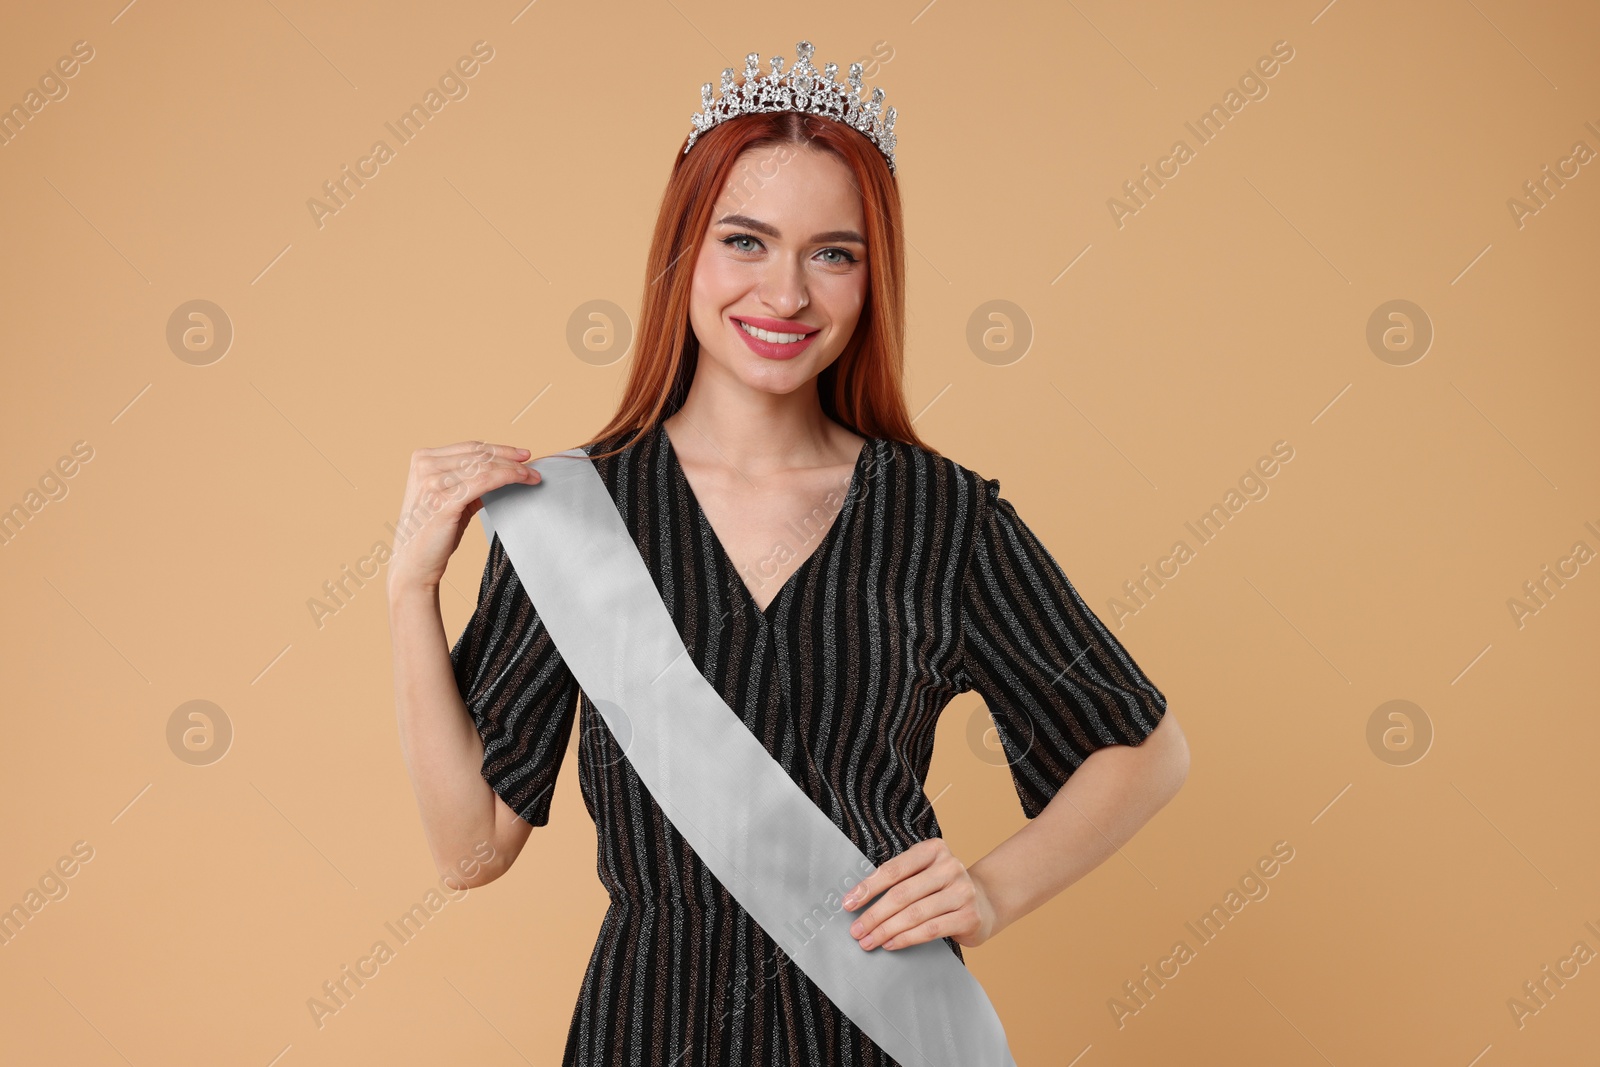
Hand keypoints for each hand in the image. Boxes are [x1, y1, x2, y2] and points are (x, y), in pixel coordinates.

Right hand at [386, 440, 539, 594]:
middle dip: (511, 458)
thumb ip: (470, 481)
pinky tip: (521, 480)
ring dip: (513, 469)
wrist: (414, 564)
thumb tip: (504, 472)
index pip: (470, 447)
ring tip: (532, 476)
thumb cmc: (432, 533)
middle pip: (479, 454)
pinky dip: (507, 478)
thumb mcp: (450, 498)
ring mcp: (432, 482)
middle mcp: (425, 466)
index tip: (521, 455)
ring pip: (485, 466)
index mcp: (423, 459)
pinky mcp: (444, 500)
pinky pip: (484, 481)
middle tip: (532, 465)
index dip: (499, 449)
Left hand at [841, 838, 998, 951]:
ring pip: (914, 914)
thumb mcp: (923, 873)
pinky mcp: (969, 916)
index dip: (868, 887)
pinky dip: (906, 939)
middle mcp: (950, 867)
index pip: (894, 869)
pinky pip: (930, 930)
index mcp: (934, 849)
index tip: (848, 903)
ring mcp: (962, 891)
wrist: (985, 902)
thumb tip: (857, 899)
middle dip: (874, 914)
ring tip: (869, 941)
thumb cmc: (942, 888)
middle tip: (856, 930)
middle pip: (902, 894)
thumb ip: (899, 879)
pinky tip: (891, 944)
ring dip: (886, 930)